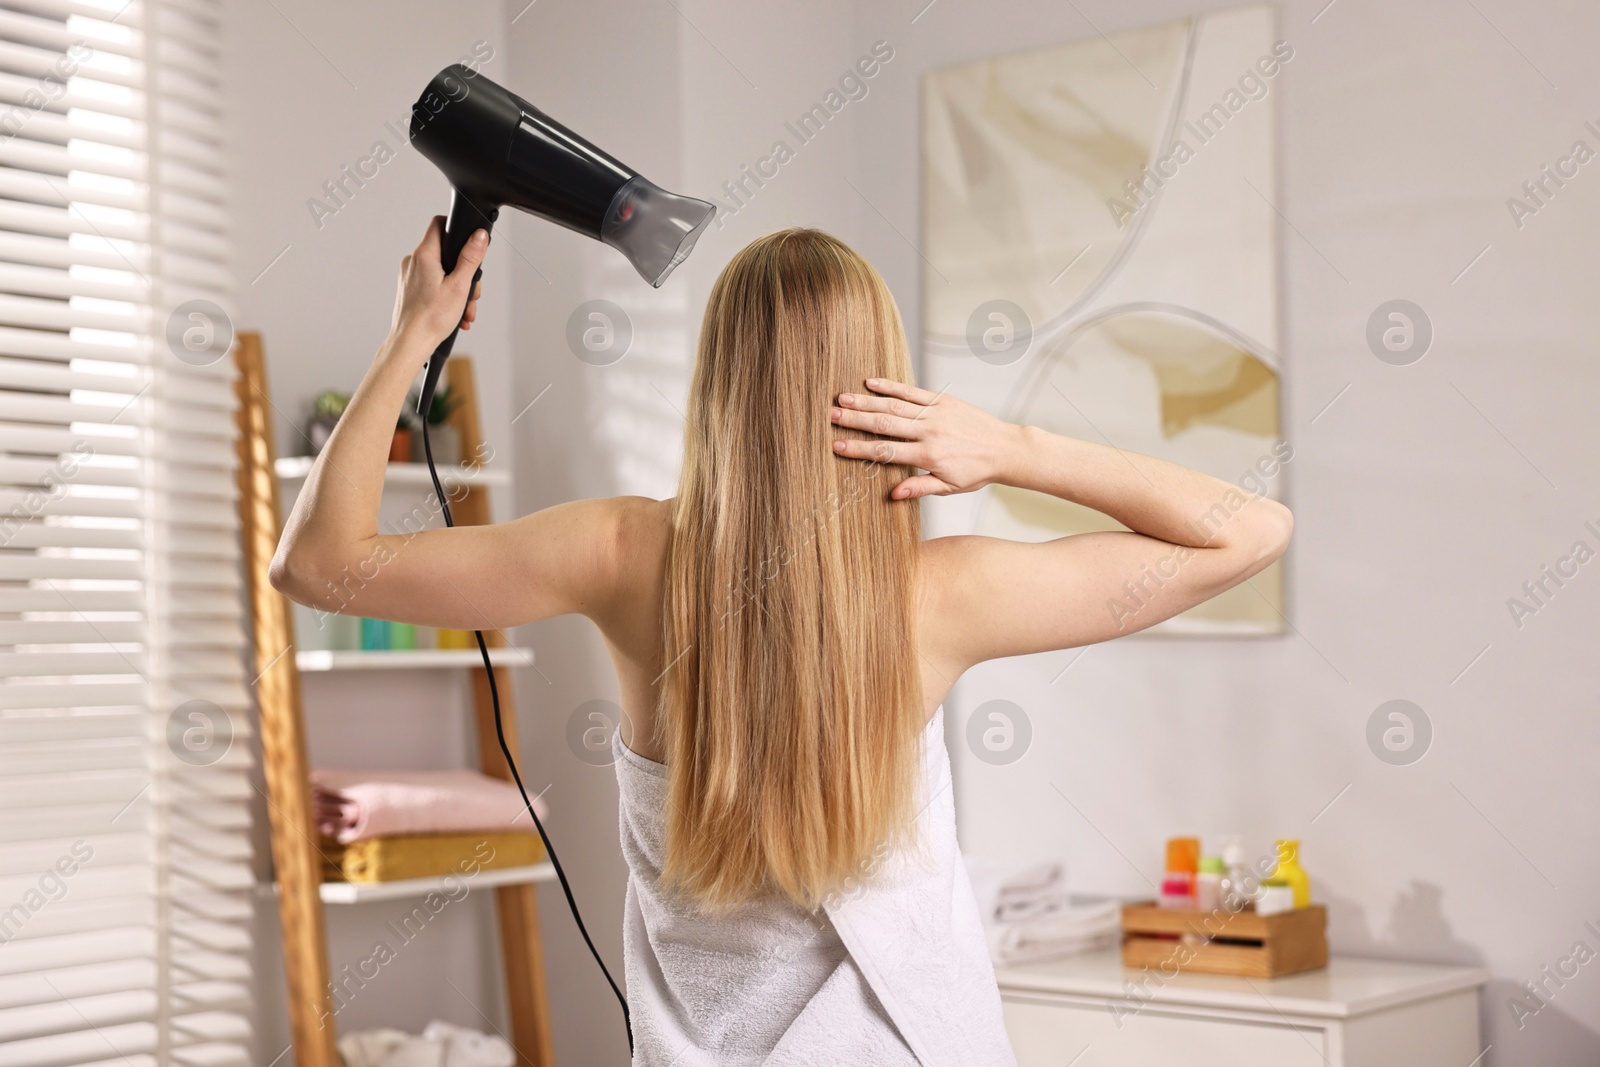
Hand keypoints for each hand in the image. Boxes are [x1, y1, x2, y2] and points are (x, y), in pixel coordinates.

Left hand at [390, 216, 487, 348]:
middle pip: (446, 254)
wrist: (410, 342)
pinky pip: (433, 284)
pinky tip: (455, 313)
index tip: (469, 243)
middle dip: (464, 273)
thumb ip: (470, 258)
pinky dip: (446, 296)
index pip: (439, 224)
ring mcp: (410, 275)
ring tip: (464, 310)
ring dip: (458, 290)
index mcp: (424, 255)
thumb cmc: (430, 319)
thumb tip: (479, 236)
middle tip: (471, 293)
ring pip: (441, 272)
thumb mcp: (459, 286)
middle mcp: (413, 261)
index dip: (456, 229)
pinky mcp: (410, 288)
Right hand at [830, 378, 1022, 498]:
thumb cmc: (977, 471)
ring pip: (895, 406)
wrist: (1005, 448)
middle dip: (855, 420)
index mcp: (928, 456)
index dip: (859, 449)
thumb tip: (893, 493)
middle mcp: (929, 432)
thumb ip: (919, 488)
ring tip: (842, 398)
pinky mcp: (943, 400)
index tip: (837, 446)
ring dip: (866, 401)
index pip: (886, 452)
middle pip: (885, 425)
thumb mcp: (949, 487)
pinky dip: (891, 386)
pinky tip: (871, 382)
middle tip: (831, 416)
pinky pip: (913, 391)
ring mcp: (935, 413)